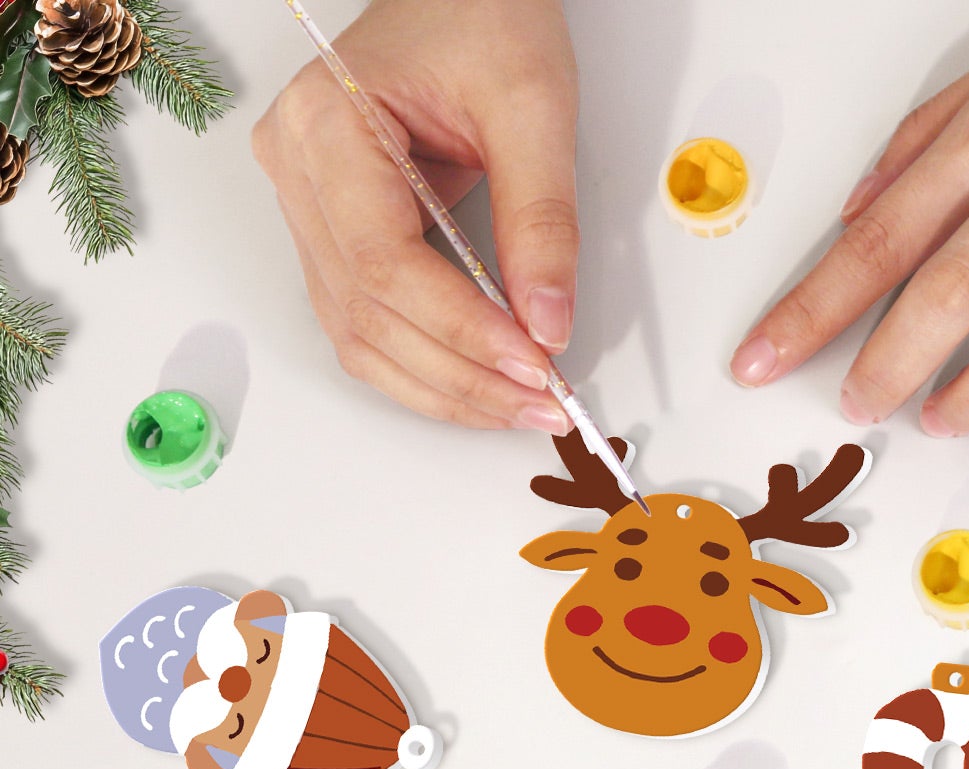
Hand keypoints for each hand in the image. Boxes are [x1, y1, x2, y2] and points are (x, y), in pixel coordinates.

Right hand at [253, 0, 577, 430]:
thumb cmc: (481, 16)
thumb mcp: (532, 106)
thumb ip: (542, 221)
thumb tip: (547, 324)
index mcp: (326, 124)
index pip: (386, 264)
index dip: (462, 330)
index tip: (534, 364)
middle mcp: (298, 171)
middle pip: (370, 314)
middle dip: (462, 375)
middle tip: (543, 403)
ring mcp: (307, 208)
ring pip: (361, 337)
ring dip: (445, 388)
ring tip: (521, 405)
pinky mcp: (335, 235)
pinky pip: (368, 326)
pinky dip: (428, 367)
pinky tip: (483, 385)